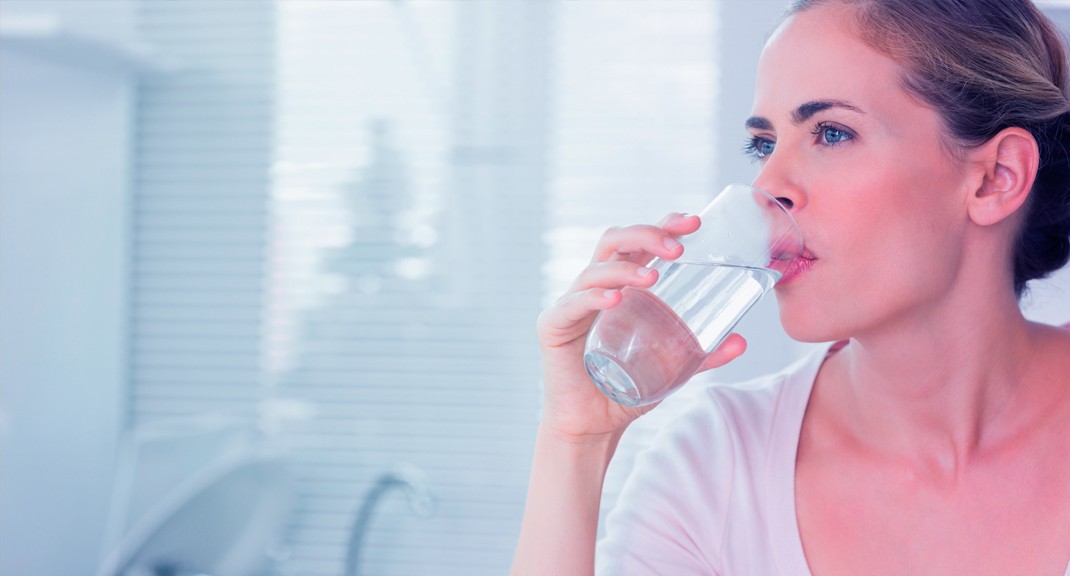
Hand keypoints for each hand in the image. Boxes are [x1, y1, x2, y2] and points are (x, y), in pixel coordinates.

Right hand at [535, 212, 746, 441]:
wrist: (592, 428)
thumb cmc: (625, 390)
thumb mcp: (672, 368)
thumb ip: (703, 354)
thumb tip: (742, 341)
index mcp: (620, 286)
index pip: (638, 243)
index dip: (663, 225)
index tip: (695, 222)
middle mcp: (594, 288)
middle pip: (614, 242)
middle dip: (646, 234)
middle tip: (679, 246)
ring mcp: (571, 305)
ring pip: (595, 269)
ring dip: (626, 268)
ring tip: (654, 276)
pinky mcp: (553, 328)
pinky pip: (572, 305)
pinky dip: (593, 297)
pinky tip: (615, 298)